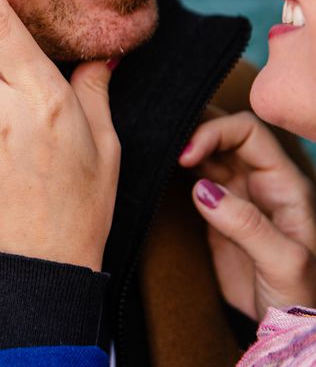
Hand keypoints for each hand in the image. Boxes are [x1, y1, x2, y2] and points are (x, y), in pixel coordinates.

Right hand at [180, 110, 315, 317]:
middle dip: (197, 130)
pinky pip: (198, 179)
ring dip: (186, 147)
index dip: (216, 132)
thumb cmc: (298, 298)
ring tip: (161, 151)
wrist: (282, 329)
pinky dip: (179, 170)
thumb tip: (203, 190)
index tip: (187, 153)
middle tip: (167, 143)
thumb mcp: (284, 263)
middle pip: (227, 134)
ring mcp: (240, 197)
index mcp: (285, 184)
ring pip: (210, 153)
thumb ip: (248, 225)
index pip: (249, 132)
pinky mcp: (220, 215)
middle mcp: (262, 182)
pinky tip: (164, 169)